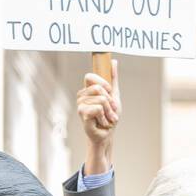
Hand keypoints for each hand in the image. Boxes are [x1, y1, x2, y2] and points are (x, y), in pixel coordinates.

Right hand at [76, 58, 119, 174]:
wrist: (107, 134)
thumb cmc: (109, 116)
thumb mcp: (115, 95)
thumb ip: (113, 79)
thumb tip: (114, 61)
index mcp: (87, 90)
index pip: (90, 77)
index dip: (103, 83)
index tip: (109, 92)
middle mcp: (81, 96)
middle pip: (99, 89)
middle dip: (110, 100)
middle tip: (111, 110)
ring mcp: (80, 105)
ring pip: (101, 99)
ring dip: (109, 111)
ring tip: (107, 118)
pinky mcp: (82, 114)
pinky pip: (98, 108)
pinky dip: (104, 117)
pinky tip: (102, 122)